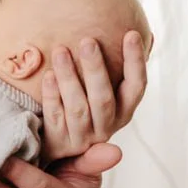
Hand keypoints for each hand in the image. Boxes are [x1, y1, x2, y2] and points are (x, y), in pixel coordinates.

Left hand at [42, 31, 146, 161]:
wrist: (57, 152)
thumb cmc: (85, 113)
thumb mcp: (103, 98)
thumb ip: (116, 74)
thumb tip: (139, 35)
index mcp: (122, 113)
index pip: (136, 87)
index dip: (135, 62)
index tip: (131, 34)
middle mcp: (105, 127)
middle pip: (103, 98)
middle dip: (96, 69)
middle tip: (88, 41)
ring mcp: (81, 136)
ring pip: (77, 107)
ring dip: (69, 78)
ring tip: (60, 51)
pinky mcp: (58, 141)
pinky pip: (55, 116)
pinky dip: (51, 95)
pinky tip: (47, 75)